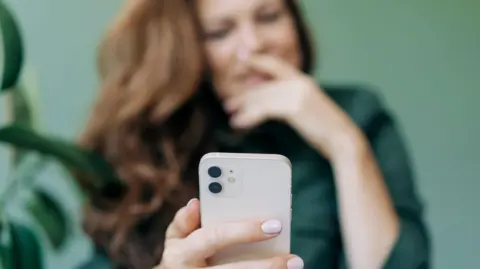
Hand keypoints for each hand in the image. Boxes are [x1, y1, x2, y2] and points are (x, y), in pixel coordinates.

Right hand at [155, 198, 303, 268]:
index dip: (244, 231)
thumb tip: (196, 203)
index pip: (215, 237)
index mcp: (181, 253)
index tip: (274, 225)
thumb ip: (184, 221)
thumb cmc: (182, 256)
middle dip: (265, 266)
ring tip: (294, 265)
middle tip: (294, 259)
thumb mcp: (175, 239)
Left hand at [224, 54, 363, 159]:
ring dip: (243, 108)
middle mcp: (299, 82)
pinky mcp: (293, 107)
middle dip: (243, 96)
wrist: (343, 139)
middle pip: (263, 86)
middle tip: (229, 104)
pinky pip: (263, 110)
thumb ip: (288, 100)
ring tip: (232, 118)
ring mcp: (296, 93)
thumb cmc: (326, 128)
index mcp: (303, 80)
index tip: (242, 60)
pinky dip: (248, 117)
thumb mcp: (306, 107)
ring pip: (261, 98)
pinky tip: (240, 124)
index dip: (256, 60)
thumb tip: (265, 100)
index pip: (274, 64)